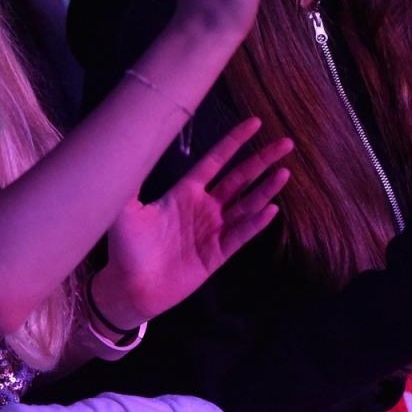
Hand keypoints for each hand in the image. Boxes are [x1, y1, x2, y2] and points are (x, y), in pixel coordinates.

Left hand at [91, 118, 291, 327]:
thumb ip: (130, 180)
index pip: (215, 161)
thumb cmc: (126, 247)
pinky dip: (256, 223)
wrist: (130, 288)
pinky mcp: (217, 254)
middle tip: (285, 143)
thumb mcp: (126, 210)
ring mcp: (213, 230)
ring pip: (246, 204)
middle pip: (240, 178)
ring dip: (265, 189)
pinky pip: (240, 235)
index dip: (234, 142)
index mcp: (185, 192)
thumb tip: (126, 144)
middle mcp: (204, 207)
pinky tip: (271, 209)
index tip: (255, 123)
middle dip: (262, 160)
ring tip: (284, 172)